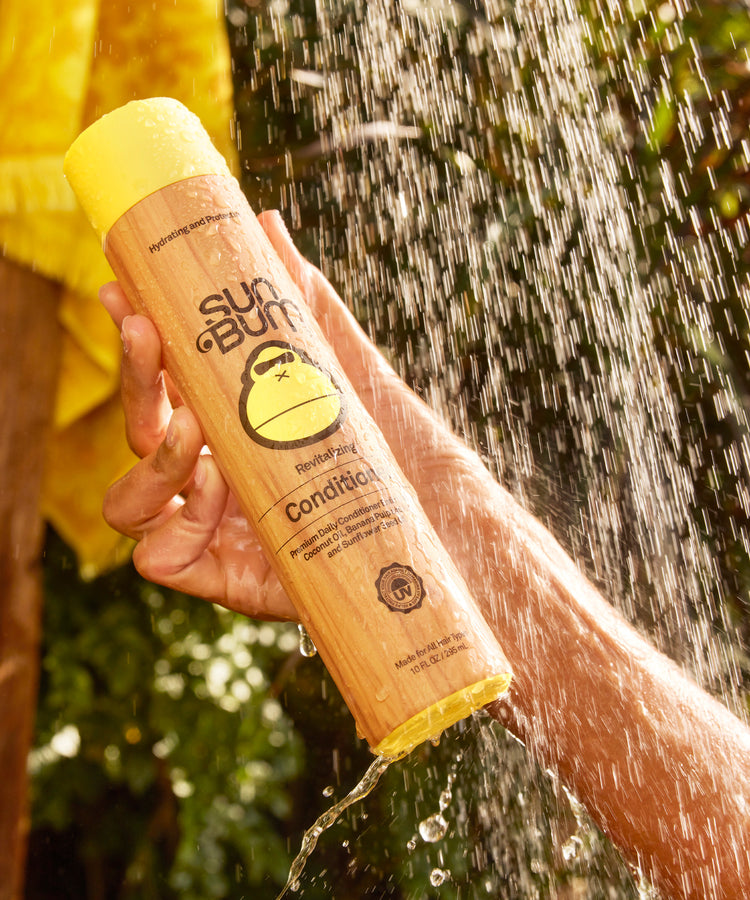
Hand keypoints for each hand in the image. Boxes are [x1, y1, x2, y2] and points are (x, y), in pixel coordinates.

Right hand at [100, 210, 467, 619]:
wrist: (447, 519)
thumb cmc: (400, 448)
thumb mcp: (348, 370)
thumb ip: (304, 307)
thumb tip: (267, 225)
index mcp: (234, 430)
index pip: (164, 386)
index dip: (137, 341)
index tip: (123, 286)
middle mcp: (217, 478)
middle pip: (139, 433)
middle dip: (134, 378)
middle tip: (147, 329)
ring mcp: (219, 530)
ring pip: (129, 503)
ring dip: (152, 456)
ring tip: (196, 428)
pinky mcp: (229, 579)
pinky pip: (158, 561)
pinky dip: (174, 525)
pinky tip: (213, 489)